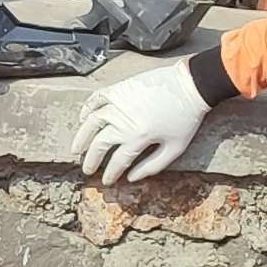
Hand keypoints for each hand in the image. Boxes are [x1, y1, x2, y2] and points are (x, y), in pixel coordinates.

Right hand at [75, 62, 213, 182]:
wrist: (191, 85)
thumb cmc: (186, 118)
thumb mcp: (175, 148)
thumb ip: (153, 166)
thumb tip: (132, 178)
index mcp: (138, 138)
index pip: (118, 161)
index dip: (110, 174)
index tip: (106, 181)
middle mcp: (124, 121)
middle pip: (100, 145)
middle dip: (91, 161)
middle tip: (87, 170)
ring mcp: (119, 103)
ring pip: (91, 123)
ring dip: (81, 138)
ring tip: (76, 149)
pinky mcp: (120, 89)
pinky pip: (97, 98)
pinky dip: (87, 108)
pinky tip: (83, 118)